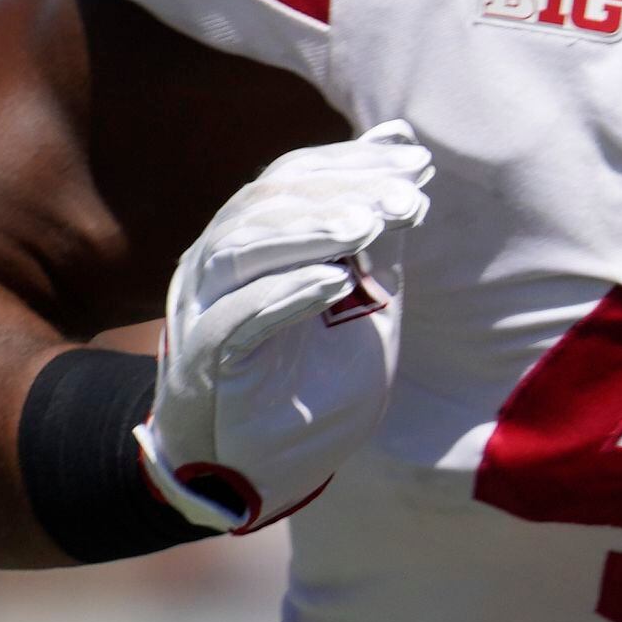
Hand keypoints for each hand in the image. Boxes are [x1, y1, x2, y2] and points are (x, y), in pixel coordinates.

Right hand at [139, 123, 430, 529]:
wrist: (262, 467)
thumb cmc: (310, 382)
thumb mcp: (364, 302)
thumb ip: (380, 239)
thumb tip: (403, 153)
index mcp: (253, 243)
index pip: (292, 180)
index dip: (352, 162)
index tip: (417, 160)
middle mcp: (219, 265)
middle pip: (267, 203)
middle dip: (341, 190)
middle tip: (405, 194)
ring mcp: (204, 310)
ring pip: (240, 247)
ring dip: (310, 231)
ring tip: (370, 224)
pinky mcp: (205, 361)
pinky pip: (237, 319)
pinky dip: (285, 294)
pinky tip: (335, 281)